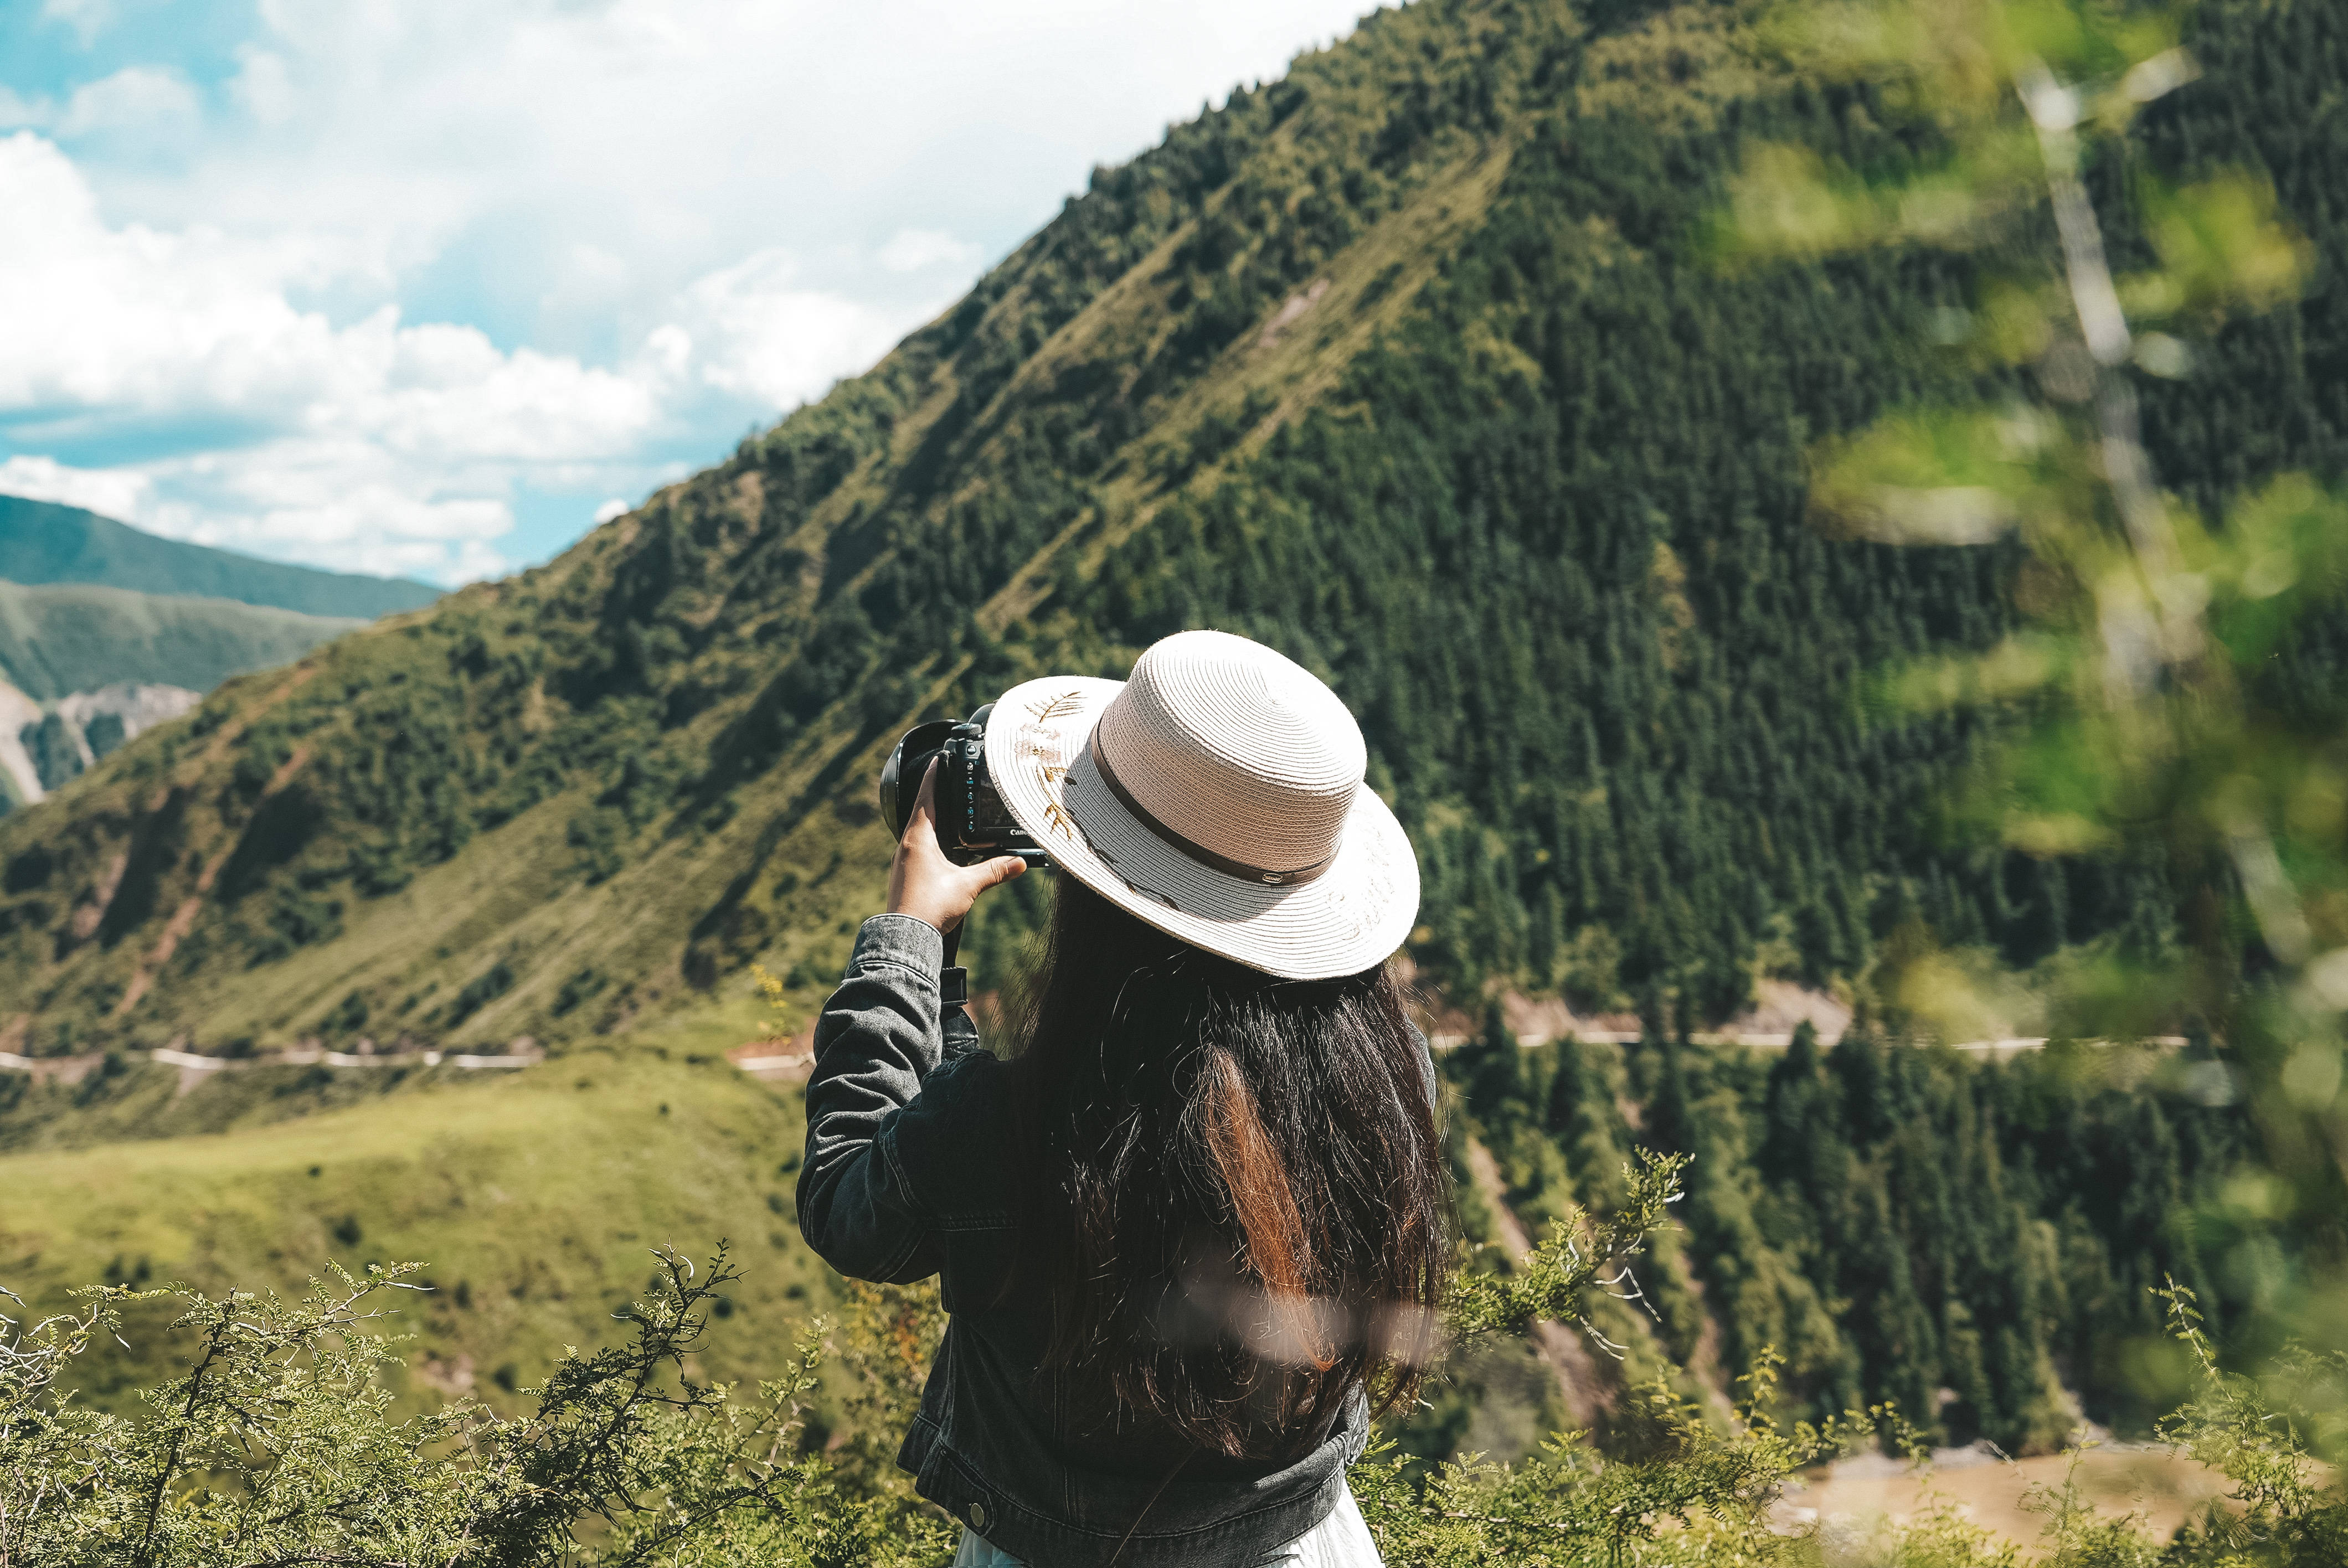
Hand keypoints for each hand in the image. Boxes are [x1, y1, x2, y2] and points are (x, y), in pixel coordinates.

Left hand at [886, 758, 1026, 934]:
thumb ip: (995, 870)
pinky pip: (920, 847)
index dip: (935, 777)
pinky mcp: (906, 874)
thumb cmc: (930, 907)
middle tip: (950, 780)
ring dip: (935, 818)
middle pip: (922, 811)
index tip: (941, 759)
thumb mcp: (968, 886)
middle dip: (936, 796)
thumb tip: (1020, 862)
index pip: (926, 797)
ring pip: (920, 830)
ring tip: (951, 810)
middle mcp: (907, 845)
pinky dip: (933, 839)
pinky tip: (946, 847)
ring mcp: (904, 860)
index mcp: (918, 838)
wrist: (906, 938)